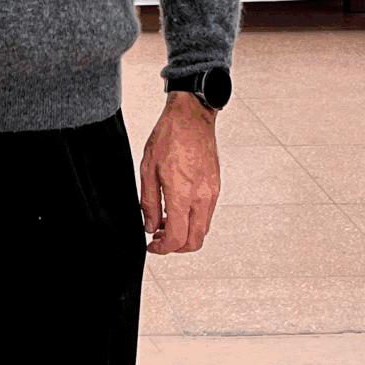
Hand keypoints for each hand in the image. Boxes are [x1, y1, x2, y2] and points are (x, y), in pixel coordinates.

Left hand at [139, 92, 221, 253]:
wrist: (192, 116)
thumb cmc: (169, 135)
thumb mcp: (148, 169)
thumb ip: (148, 202)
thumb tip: (149, 226)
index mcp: (182, 193)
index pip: (176, 238)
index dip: (162, 249)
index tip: (152, 246)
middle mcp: (202, 196)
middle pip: (195, 241)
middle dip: (176, 247)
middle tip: (159, 238)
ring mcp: (212, 192)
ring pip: (203, 229)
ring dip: (185, 233)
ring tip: (166, 221)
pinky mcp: (216, 186)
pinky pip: (207, 213)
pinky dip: (193, 219)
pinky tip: (178, 207)